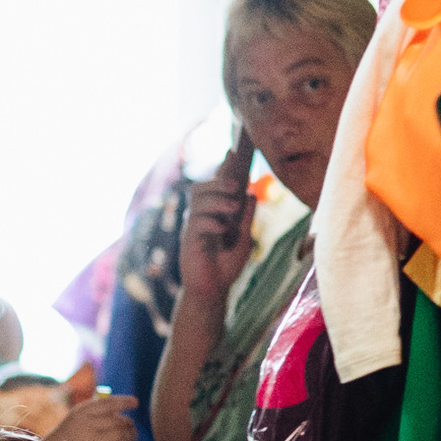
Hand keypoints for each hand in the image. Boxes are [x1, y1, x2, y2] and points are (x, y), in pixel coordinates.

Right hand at [48, 388, 139, 440]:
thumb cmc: (68, 435)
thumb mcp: (75, 417)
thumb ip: (95, 411)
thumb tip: (121, 409)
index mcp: (81, 411)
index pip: (108, 403)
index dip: (124, 401)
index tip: (135, 402)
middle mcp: (87, 424)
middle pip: (117, 420)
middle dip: (129, 423)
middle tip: (133, 426)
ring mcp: (92, 440)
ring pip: (120, 434)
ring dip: (130, 435)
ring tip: (132, 437)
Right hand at [179, 162, 256, 310]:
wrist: (214, 290)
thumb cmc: (227, 265)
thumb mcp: (244, 238)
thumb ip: (246, 217)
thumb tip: (251, 193)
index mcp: (215, 212)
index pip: (218, 184)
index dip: (224, 167)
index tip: (234, 150)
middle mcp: (202, 215)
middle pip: (202, 186)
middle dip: (218, 181)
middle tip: (235, 185)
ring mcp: (194, 226)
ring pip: (198, 200)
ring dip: (217, 200)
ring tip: (233, 207)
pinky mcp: (188, 240)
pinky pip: (196, 222)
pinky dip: (211, 222)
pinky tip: (222, 230)